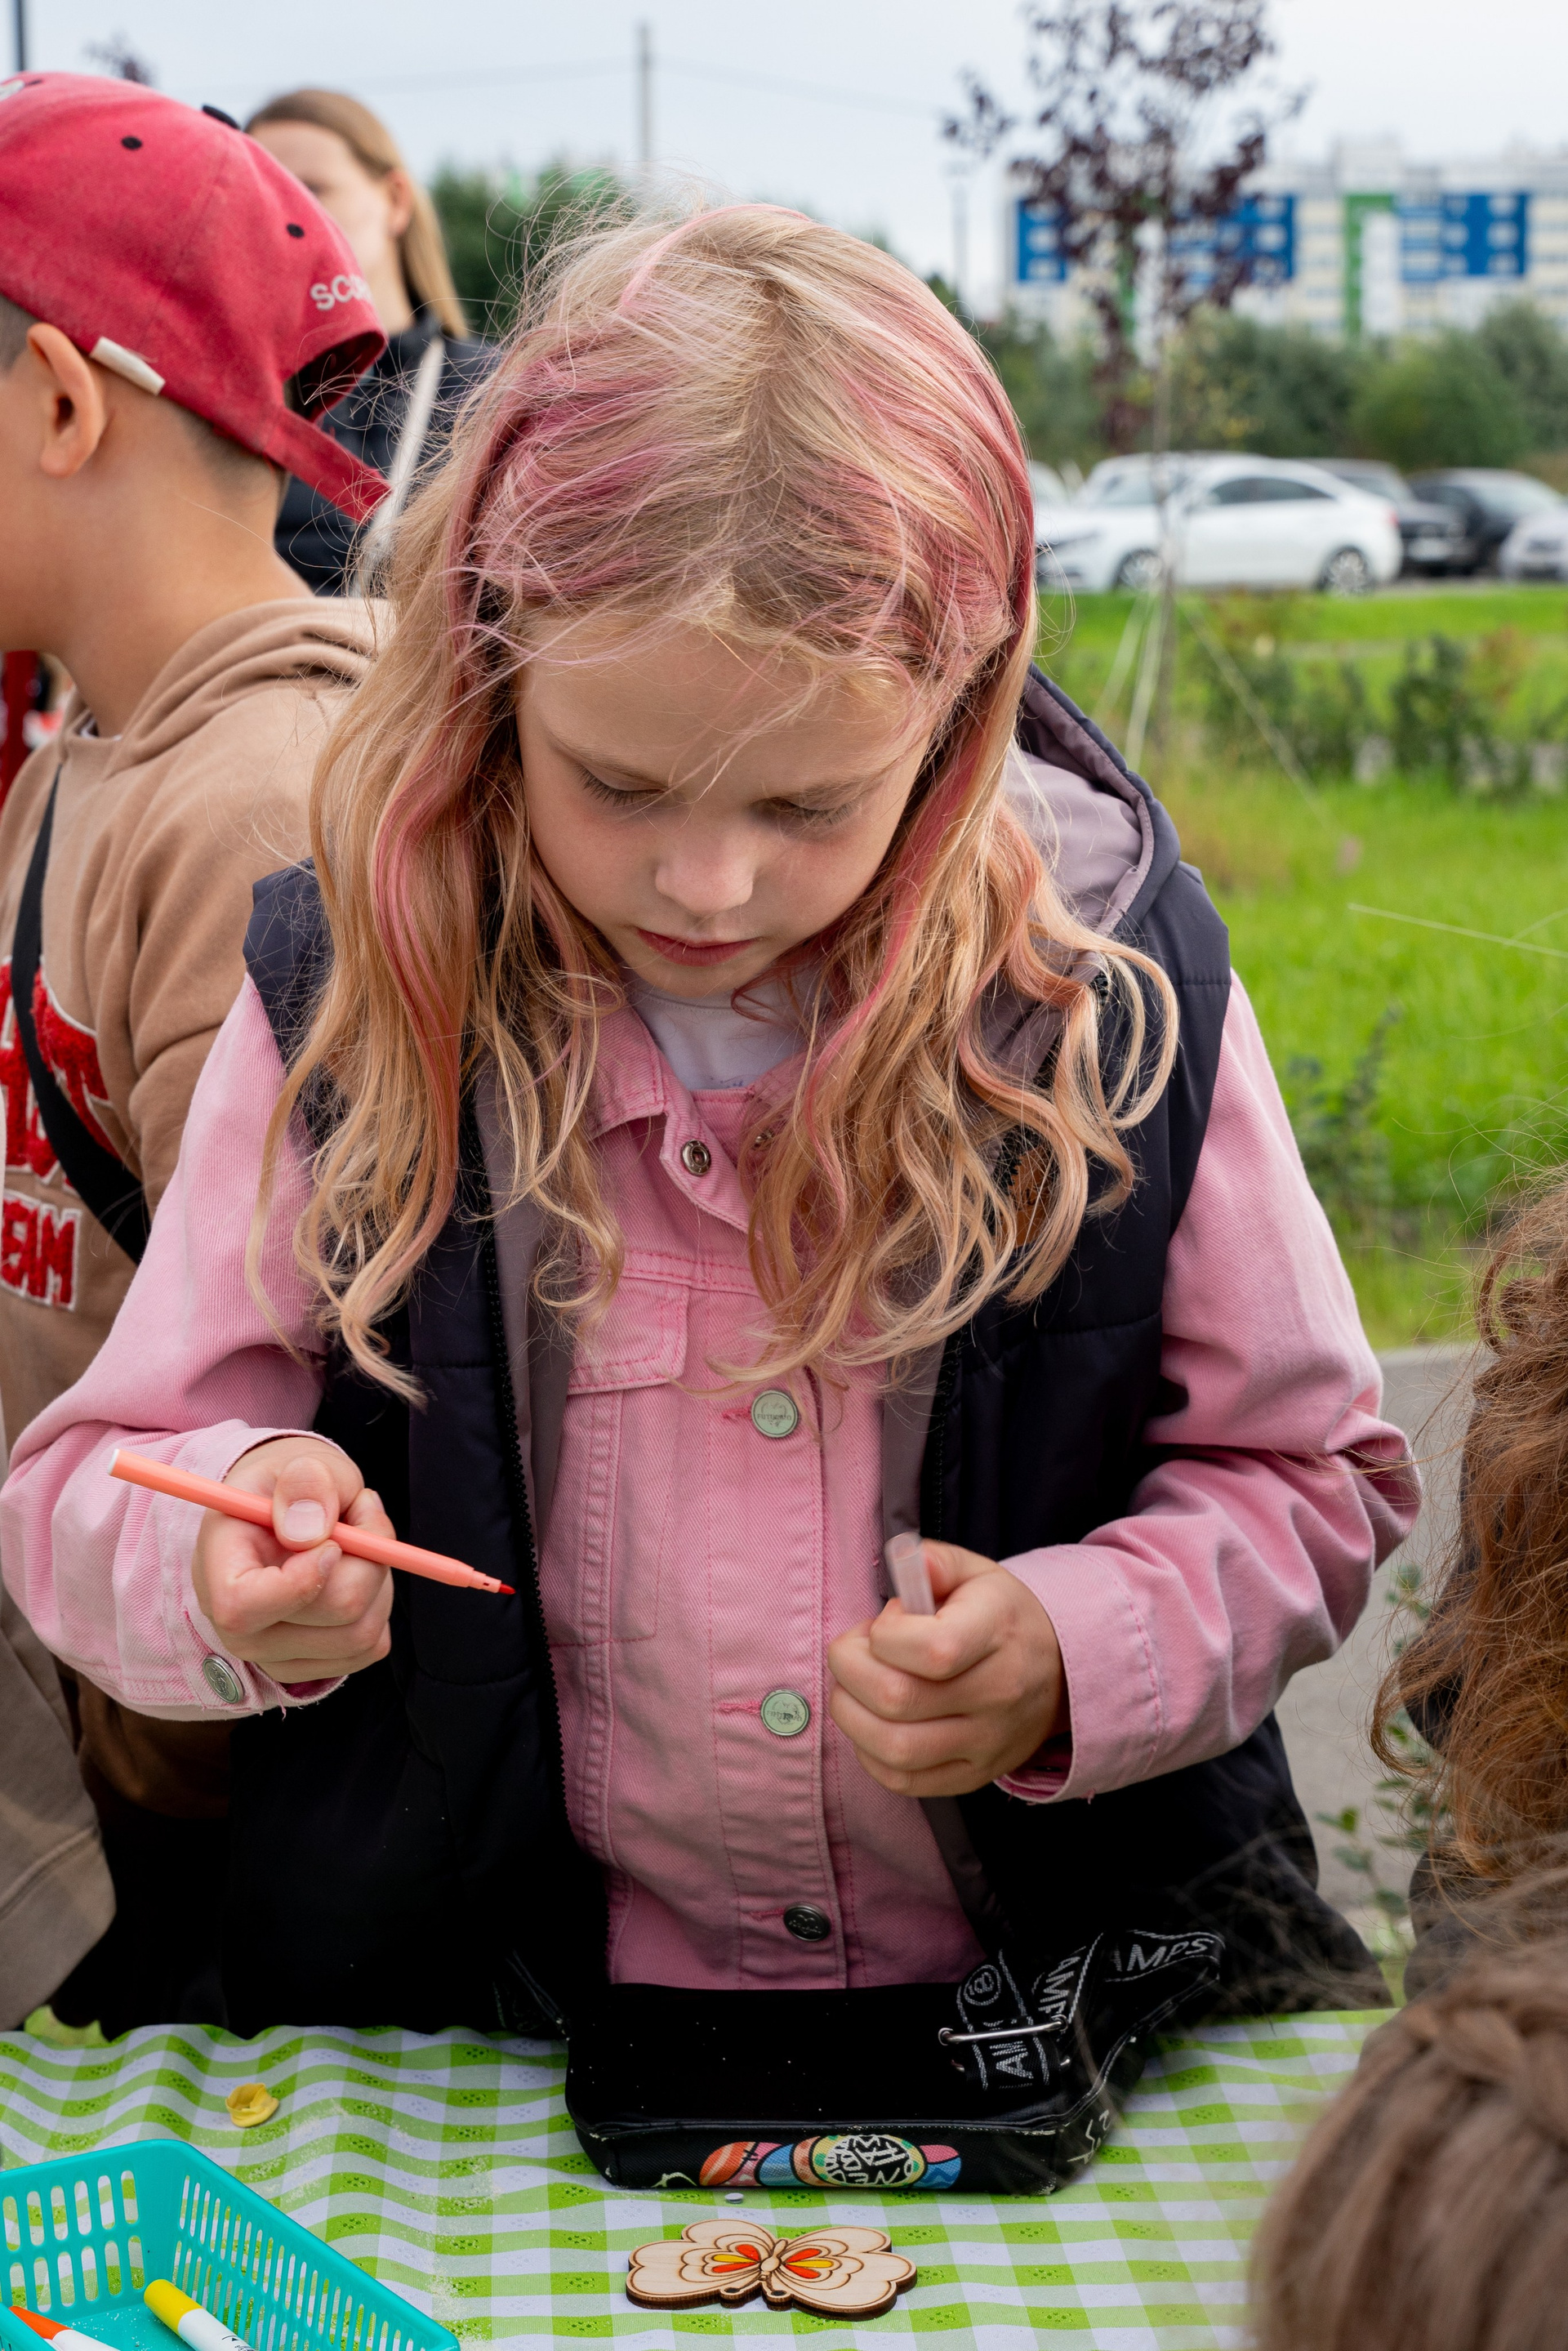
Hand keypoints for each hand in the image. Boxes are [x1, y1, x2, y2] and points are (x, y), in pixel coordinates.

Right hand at [189, 1436, 394, 1685]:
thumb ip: (307, 1482)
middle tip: (363, 1513)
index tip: (332, 1542)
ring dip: (379, 1578)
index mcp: (217, 1571)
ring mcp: (273, 1655)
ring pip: (362, 1633)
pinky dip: (379, 1604)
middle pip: (334, 1613)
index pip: (244, 1606)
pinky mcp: (312, 1667)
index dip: (302, 1579)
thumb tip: (310, 1532)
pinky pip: (371, 1646)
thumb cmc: (289, 1489)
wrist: (284, 1513)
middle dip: (368, 1556)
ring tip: (358, 1540)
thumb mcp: (298, 1462)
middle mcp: (238, 1628)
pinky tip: (355, 1572)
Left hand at [826, 1541, 1067, 1796]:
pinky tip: (872, 1722)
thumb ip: (933, 1561)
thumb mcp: (974, 1573)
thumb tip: (903, 1561)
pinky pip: (904, 1780)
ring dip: (851, 1715)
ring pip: (895, 1748)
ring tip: (854, 1688)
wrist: (1058, 1672)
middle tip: (853, 1652)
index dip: (884, 1636)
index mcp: (997, 1633)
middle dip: (850, 1670)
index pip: (931, 1650)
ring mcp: (987, 1742)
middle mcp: (998, 1693)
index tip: (882, 1624)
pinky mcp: (972, 1775)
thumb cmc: (998, 1616)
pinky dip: (869, 1754)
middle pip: (898, 1699)